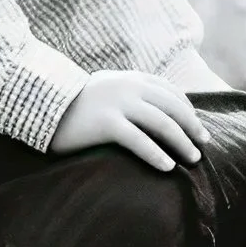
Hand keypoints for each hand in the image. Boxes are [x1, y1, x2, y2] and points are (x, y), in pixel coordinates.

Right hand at [50, 71, 209, 170]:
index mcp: (130, 78)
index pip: (170, 91)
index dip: (188, 109)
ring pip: (162, 123)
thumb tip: (154, 110)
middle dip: (192, 126)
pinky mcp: (106, 124)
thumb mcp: (106, 88)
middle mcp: (128, 87)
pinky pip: (139, 141)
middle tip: (204, 145)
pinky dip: (156, 155)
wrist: (41, 103)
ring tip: (192, 160)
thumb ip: (128, 92)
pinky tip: (167, 168)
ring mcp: (118, 104)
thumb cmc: (74, 103)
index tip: (198, 127)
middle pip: (172, 107)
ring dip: (182, 142)